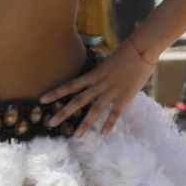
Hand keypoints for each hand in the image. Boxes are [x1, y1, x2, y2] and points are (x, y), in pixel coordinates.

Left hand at [40, 42, 155, 136]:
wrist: (143, 49)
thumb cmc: (128, 51)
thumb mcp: (111, 56)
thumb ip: (102, 60)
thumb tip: (98, 53)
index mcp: (94, 74)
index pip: (71, 85)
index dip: (56, 92)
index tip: (42, 100)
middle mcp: (100, 84)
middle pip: (78, 100)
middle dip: (64, 112)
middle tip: (50, 123)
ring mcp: (112, 91)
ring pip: (95, 110)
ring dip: (85, 123)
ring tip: (76, 136)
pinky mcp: (125, 96)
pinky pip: (115, 112)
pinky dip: (109, 123)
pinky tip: (103, 133)